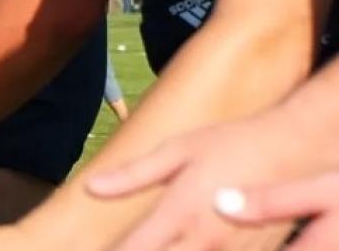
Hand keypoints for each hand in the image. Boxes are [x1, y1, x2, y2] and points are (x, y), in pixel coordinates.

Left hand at [86, 105, 320, 250]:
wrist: (293, 148)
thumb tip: (91, 187)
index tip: (96, 250)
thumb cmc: (230, 144)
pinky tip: (187, 246)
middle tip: (129, 246)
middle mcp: (205, 241)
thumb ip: (133, 174)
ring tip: (159, 244)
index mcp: (179, 213)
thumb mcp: (177, 150)